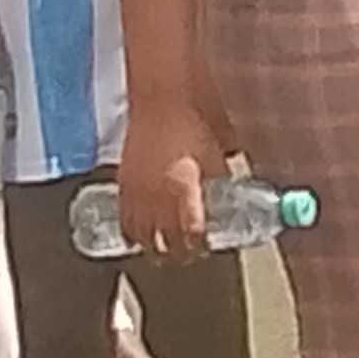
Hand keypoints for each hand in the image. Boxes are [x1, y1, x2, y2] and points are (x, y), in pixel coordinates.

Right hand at [117, 97, 223, 260]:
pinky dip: (132, 233)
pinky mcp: (124, 185)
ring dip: (153, 248)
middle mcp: (158, 196)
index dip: (199, 246)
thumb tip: (234, 196)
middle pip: (164, 242)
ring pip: (141, 236)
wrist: (160, 103)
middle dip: (178, 253)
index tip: (206, 247)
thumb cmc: (194, 124)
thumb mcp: (215, 156)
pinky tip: (138, 239)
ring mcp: (137, 192)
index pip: (191, 234)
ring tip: (164, 253)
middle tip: (189, 255)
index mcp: (184, 189)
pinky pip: (125, 220)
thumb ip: (220, 181)